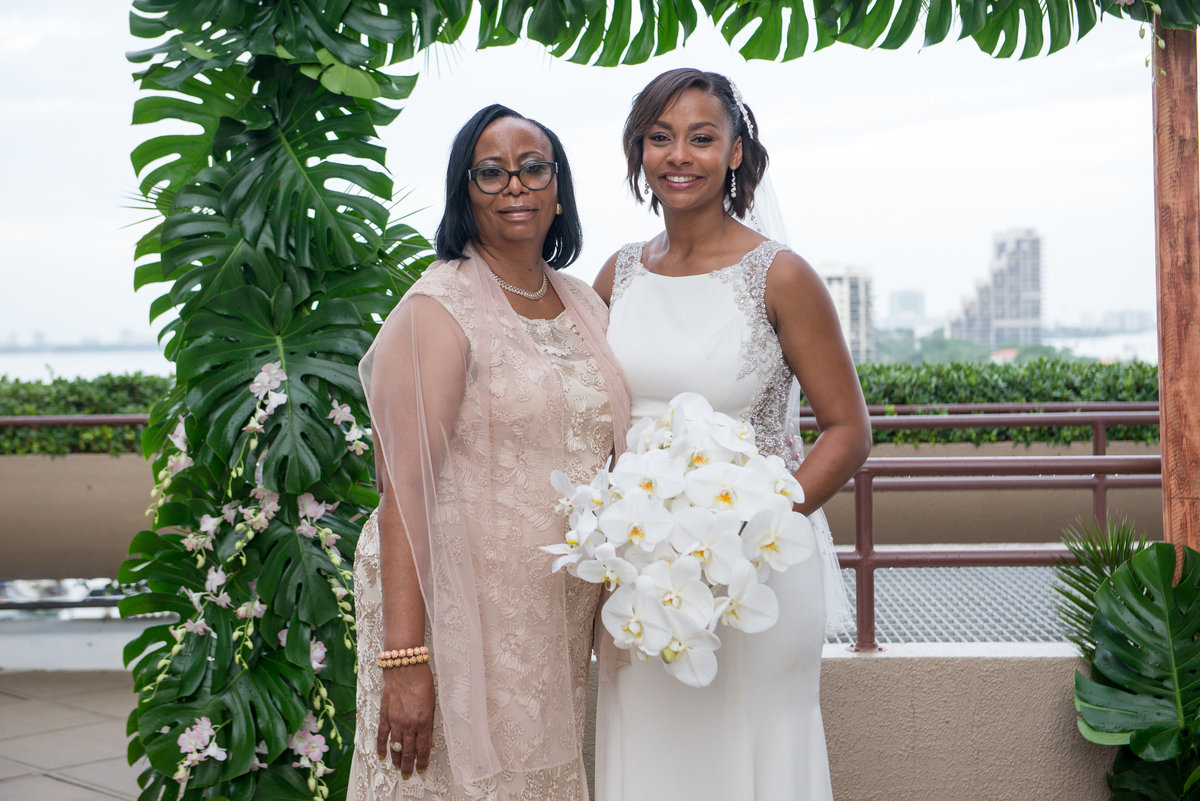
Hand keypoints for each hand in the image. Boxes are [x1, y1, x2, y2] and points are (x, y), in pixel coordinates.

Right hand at [375, 663, 434, 777]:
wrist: (405, 667)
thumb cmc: (422, 681)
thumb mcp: (432, 703)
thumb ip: (428, 722)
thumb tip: (428, 739)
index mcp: (424, 721)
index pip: (423, 748)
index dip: (422, 761)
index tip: (422, 769)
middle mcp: (409, 724)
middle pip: (409, 751)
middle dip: (409, 765)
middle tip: (409, 774)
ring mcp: (395, 721)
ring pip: (396, 746)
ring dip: (397, 759)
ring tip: (398, 768)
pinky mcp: (385, 716)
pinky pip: (382, 735)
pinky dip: (381, 747)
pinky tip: (382, 755)